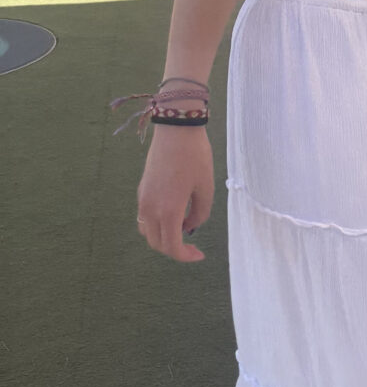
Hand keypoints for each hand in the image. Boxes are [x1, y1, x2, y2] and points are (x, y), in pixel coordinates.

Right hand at [137, 125, 215, 262]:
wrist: (175, 130)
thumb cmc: (195, 157)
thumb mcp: (206, 188)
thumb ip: (200, 213)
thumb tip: (190, 226)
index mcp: (168, 210)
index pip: (171, 246)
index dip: (185, 256)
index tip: (199, 255)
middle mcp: (150, 208)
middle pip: (156, 243)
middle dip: (174, 250)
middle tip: (193, 246)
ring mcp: (143, 199)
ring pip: (147, 232)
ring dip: (163, 238)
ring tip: (183, 230)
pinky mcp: (142, 190)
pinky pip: (145, 217)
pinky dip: (157, 225)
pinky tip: (175, 215)